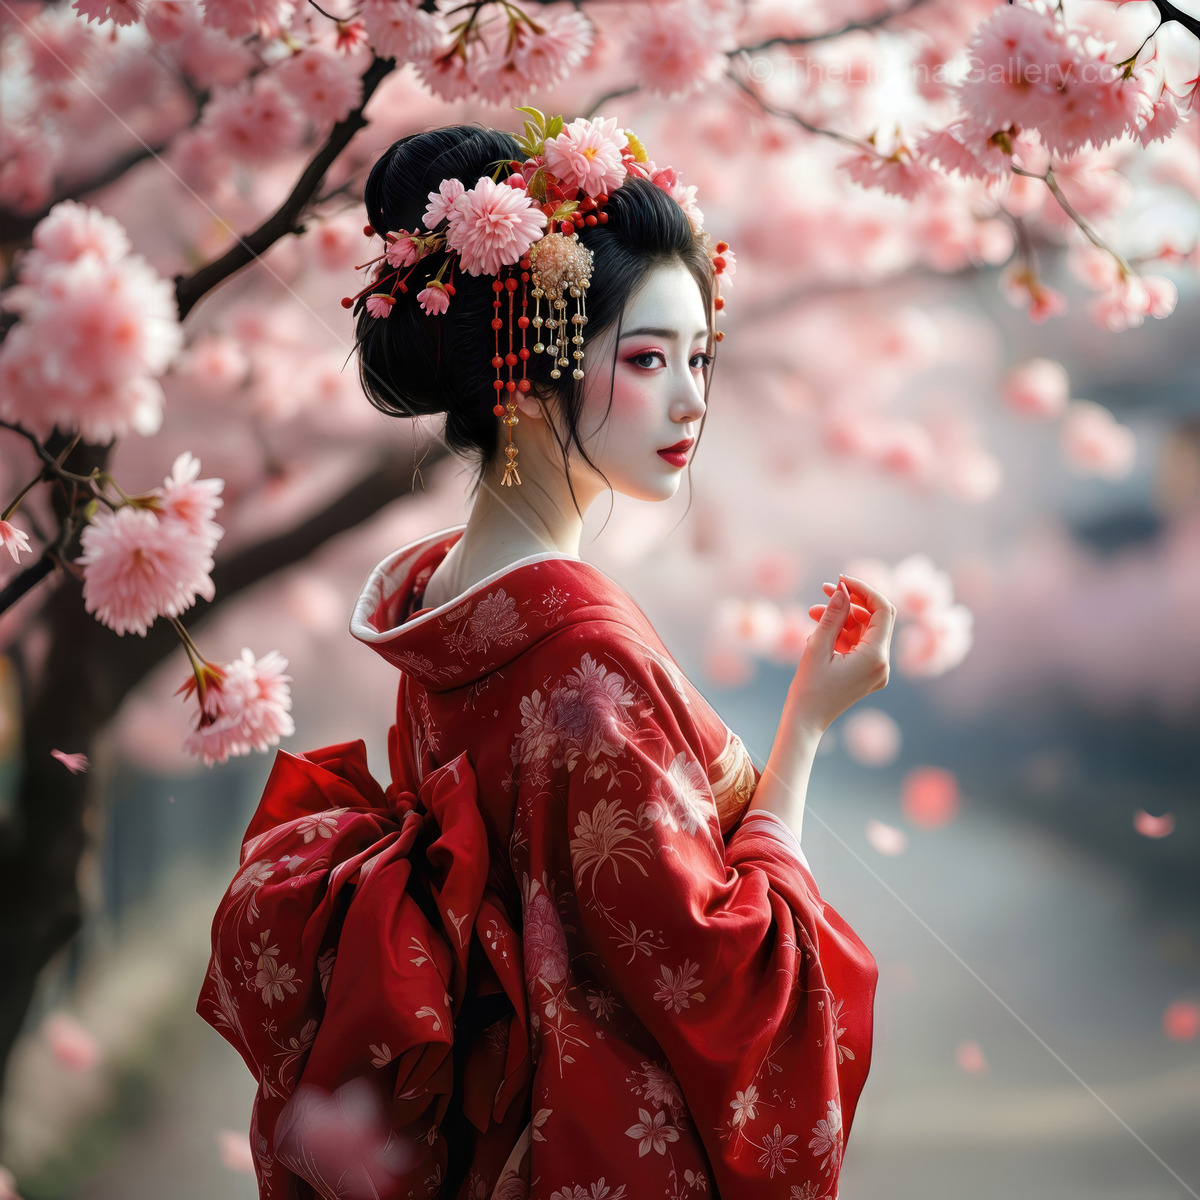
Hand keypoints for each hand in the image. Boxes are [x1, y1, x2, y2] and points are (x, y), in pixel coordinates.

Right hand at [785, 573, 895, 736]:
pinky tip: (819, 630)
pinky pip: (860, 645)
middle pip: (875, 619)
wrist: (806, 721)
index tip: (840, 581)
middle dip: (851, 601)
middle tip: (825, 590)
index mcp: (875, 657)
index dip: (863, 590)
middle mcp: (882, 664)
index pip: (882, 610)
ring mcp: (877, 670)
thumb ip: (833, 615)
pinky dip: (842, 633)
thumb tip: (843, 589)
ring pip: (865, 631)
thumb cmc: (808, 687)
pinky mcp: (867, 674)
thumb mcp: (817, 647)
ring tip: (812, 611)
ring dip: (842, 617)